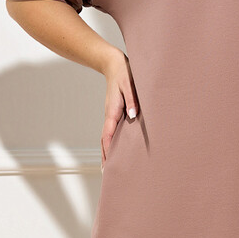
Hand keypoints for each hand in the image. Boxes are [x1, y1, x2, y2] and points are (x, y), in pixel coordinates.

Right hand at [101, 48, 137, 166]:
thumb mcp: (129, 85)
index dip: (107, 150)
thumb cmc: (124, 73)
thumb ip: (133, 100)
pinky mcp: (115, 113)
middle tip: (107, 173)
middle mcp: (110, 115)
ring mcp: (112, 115)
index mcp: (112, 111)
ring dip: (107, 151)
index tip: (107, 164)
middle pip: (105, 140)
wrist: (114, 64)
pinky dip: (111, 142)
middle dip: (105, 156)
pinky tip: (116, 148)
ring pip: (108, 136)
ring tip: (109, 166)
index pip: (107, 135)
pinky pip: (112, 131)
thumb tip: (133, 116)